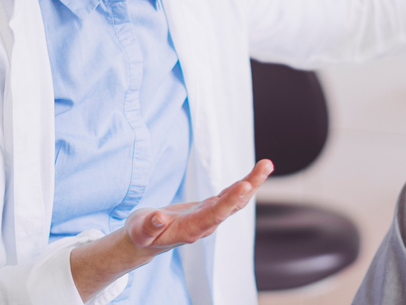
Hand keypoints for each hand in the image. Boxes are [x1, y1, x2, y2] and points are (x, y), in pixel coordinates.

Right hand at [125, 159, 273, 254]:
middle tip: (266, 165)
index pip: (215, 214)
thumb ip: (148, 227)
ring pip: (236, 199)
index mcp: (191, 230)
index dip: (230, 200)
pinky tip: (255, 174)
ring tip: (267, 164)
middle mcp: (206, 224)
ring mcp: (210, 216)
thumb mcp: (139, 232)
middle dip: (250, 185)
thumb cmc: (140, 236)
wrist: (145, 241)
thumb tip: (159, 218)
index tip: (245, 186)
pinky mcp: (209, 209)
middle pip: (233, 205)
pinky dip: (243, 184)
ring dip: (252, 182)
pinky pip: (230, 195)